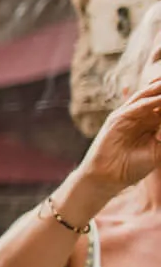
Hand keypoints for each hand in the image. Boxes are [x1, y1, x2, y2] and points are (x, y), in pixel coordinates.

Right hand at [76, 73, 160, 192]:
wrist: (109, 177)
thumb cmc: (134, 166)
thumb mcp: (159, 150)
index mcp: (152, 121)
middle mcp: (141, 115)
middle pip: (158, 95)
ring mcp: (128, 115)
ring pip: (147, 96)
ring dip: (160, 89)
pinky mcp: (117, 119)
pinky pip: (136, 106)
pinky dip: (149, 101)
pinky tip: (160, 98)